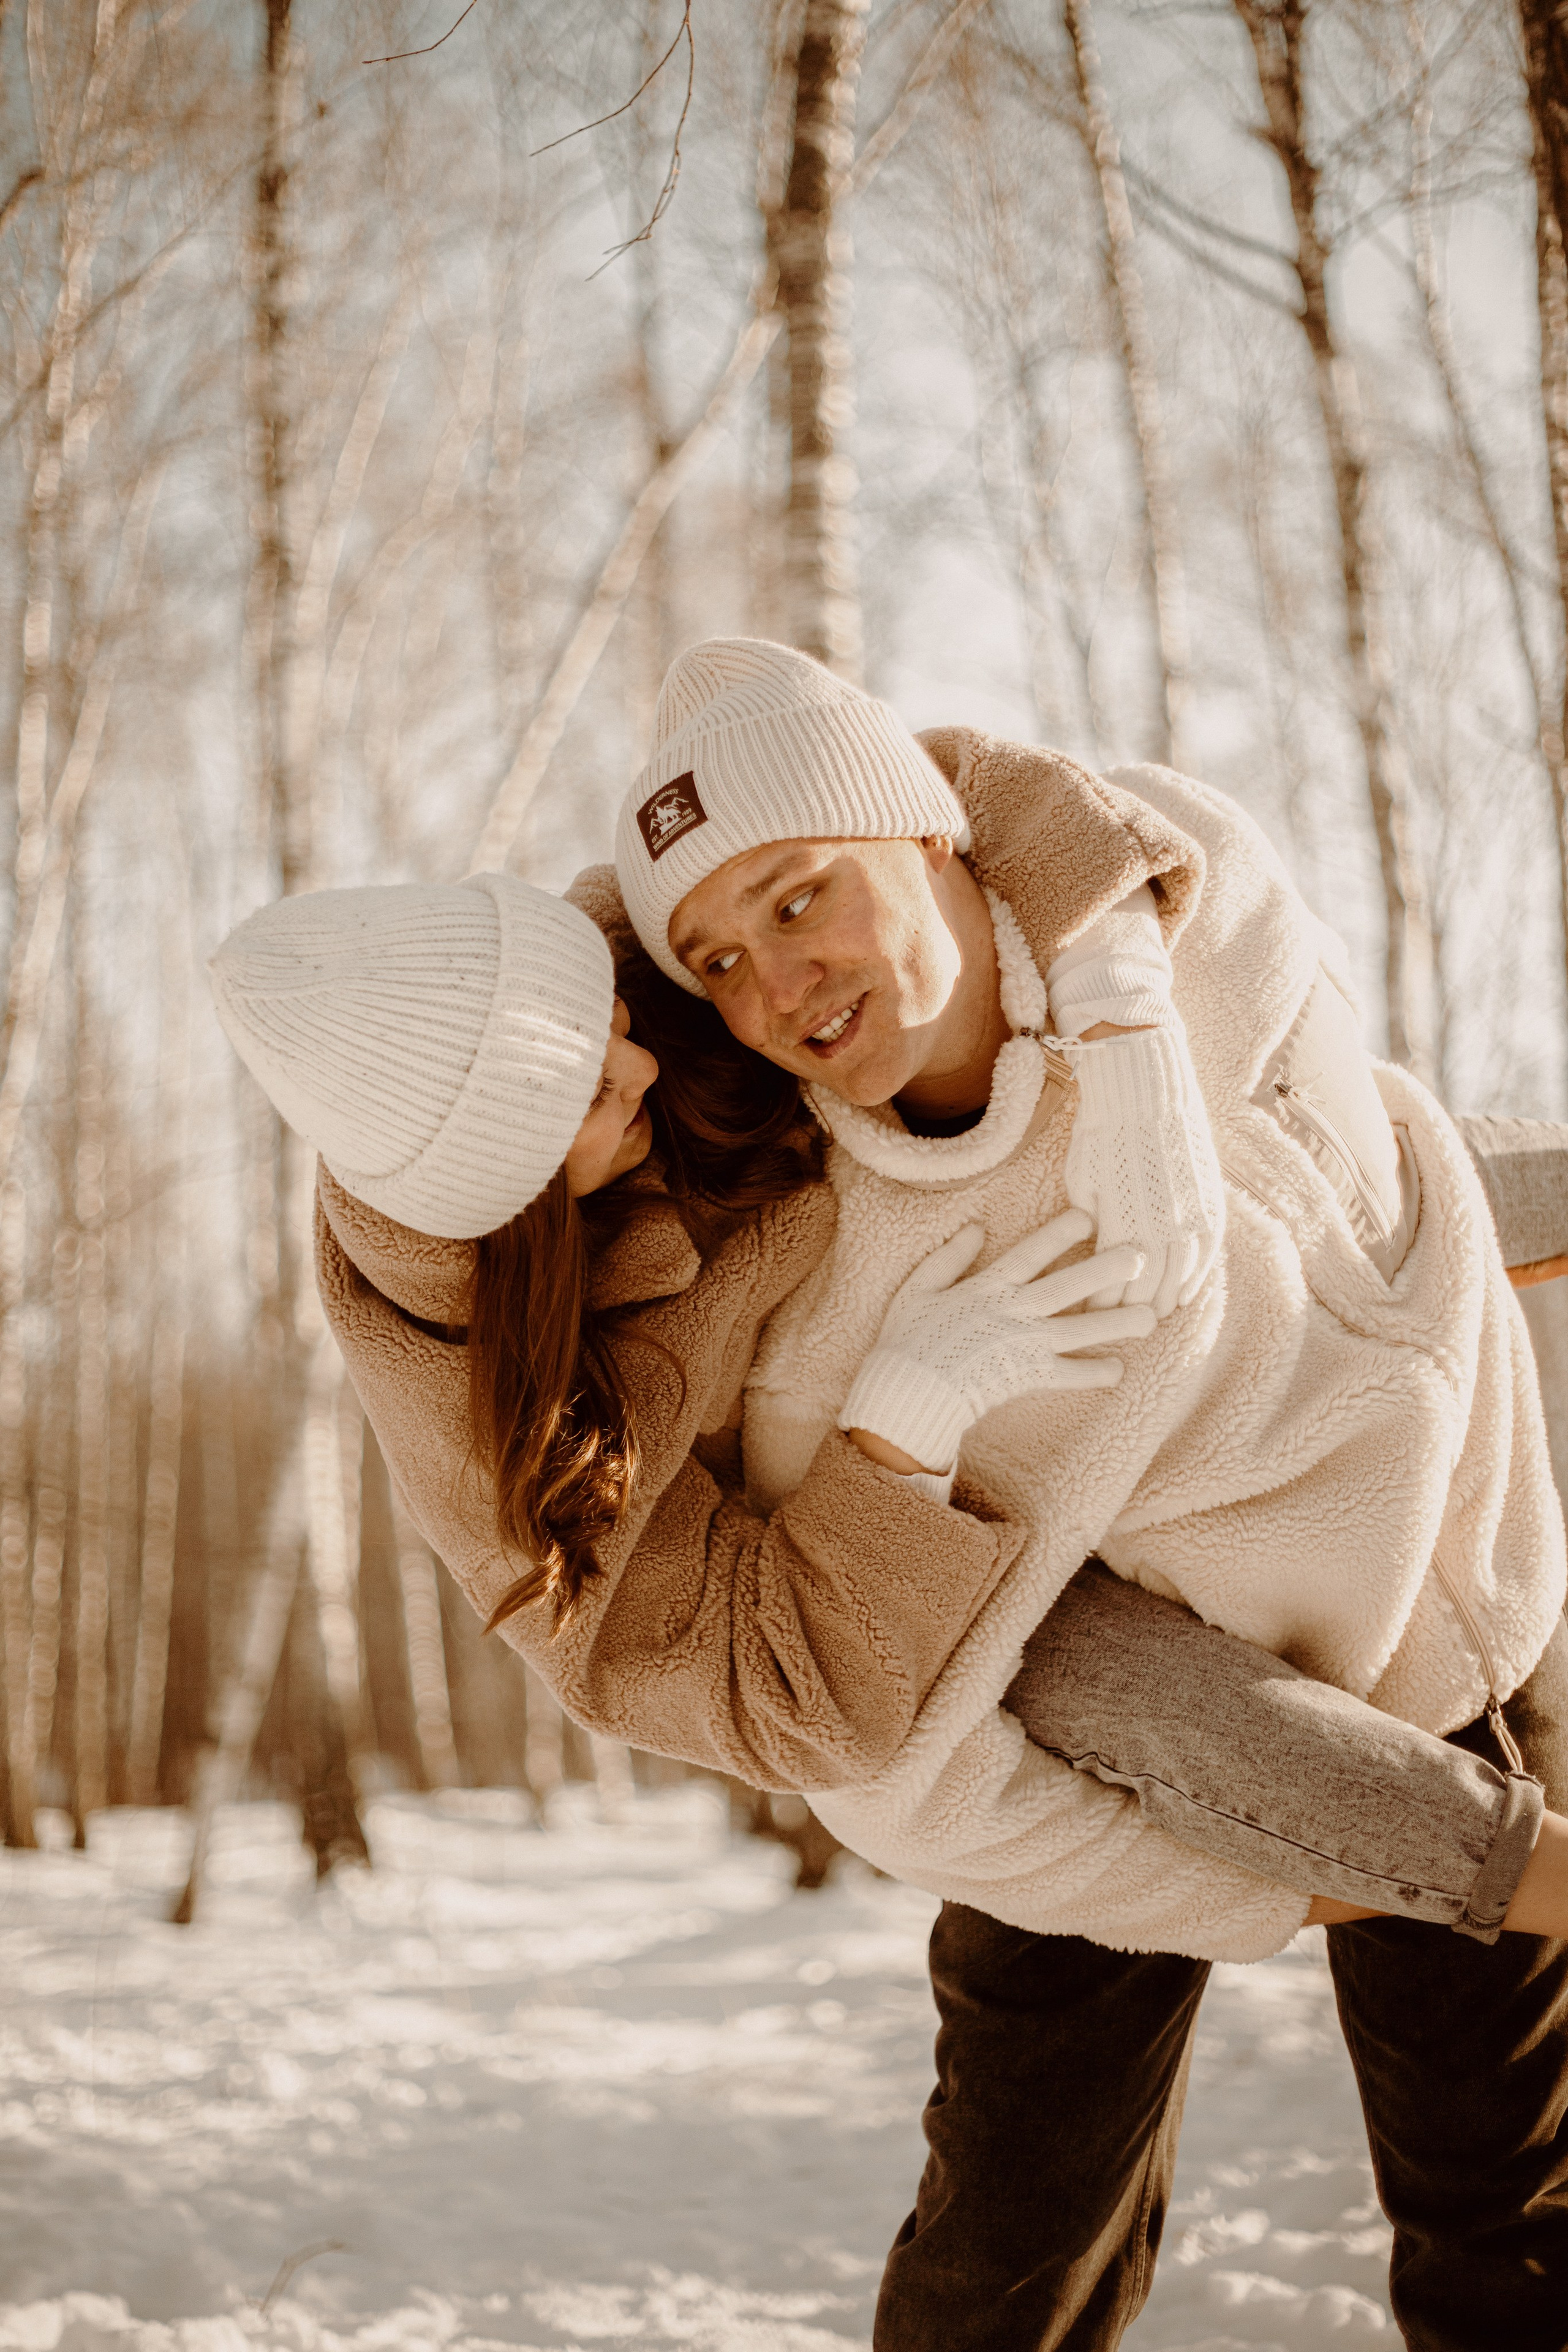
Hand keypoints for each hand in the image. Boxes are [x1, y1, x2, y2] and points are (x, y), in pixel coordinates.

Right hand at [837, 1209, 1156, 1473]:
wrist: (907, 1394)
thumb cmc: (907, 1340)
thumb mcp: (917, 1289)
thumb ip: (949, 1258)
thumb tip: (976, 1227)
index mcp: (987, 1288)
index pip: (1030, 1253)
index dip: (1059, 1234)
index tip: (1089, 1217)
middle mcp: (1013, 1314)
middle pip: (1067, 1286)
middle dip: (1104, 1270)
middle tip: (1140, 1257)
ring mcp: (1023, 1347)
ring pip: (1078, 1330)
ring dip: (1115, 1323)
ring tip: (1149, 1316)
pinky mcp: (1025, 1378)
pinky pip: (1066, 1376)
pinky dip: (1092, 1374)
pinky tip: (1119, 1370)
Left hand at [1064, 1024, 1224, 1318]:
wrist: (1146, 1092)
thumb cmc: (1102, 1134)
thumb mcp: (1081, 1182)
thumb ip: (1088, 1224)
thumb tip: (1091, 1254)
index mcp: (1120, 1224)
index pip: (1109, 1285)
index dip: (1099, 1307)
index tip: (1089, 1317)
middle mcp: (1160, 1228)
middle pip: (1146, 1291)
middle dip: (1131, 1313)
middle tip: (1121, 1327)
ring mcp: (1190, 1218)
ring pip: (1179, 1280)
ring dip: (1163, 1303)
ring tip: (1151, 1317)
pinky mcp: (1211, 1205)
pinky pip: (1206, 1257)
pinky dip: (1194, 1281)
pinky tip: (1182, 1295)